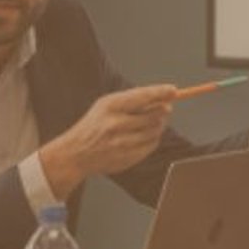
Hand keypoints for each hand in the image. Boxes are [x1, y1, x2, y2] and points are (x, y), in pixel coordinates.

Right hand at [38, 84, 175, 194]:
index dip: (160, 92)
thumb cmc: (94, 126)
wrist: (76, 154)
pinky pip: (151, 145)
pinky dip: (153, 139)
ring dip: (158, 125)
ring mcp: (122, 143)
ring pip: (155, 131)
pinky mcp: (127, 157)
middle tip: (165, 108)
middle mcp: (115, 124)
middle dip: (163, 110)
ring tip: (151, 122)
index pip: (141, 96)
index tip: (173, 90)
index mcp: (110, 106)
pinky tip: (144, 136)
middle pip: (153, 115)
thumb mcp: (106, 106)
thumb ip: (132, 100)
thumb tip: (163, 97)